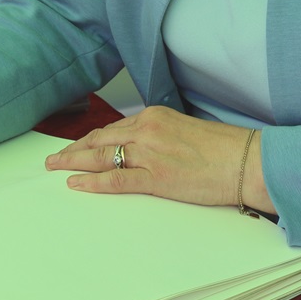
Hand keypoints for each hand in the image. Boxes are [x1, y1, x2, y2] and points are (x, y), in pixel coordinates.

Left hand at [44, 105, 274, 213]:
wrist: (247, 161)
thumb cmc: (224, 149)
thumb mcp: (187, 130)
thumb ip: (161, 135)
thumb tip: (145, 148)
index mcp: (156, 116)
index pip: (114, 127)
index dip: (91, 138)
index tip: (77, 145)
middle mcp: (148, 130)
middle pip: (100, 139)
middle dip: (74, 149)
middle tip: (53, 157)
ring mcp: (150, 154)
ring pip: (101, 156)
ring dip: (74, 163)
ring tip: (55, 168)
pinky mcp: (156, 179)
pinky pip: (116, 180)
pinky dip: (92, 182)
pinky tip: (75, 183)